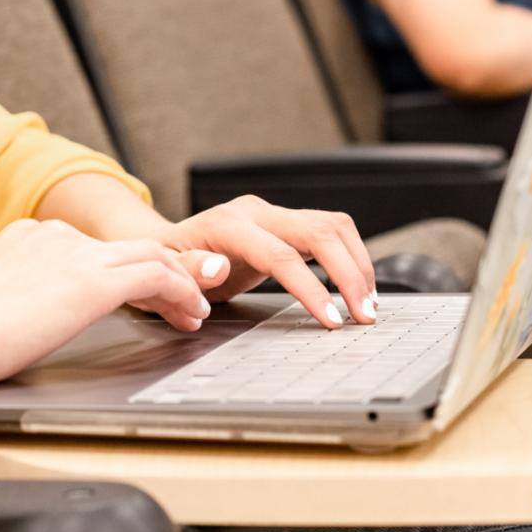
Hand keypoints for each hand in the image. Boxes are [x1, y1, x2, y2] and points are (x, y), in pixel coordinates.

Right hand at [0, 218, 210, 386]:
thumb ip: (7, 300)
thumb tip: (6, 322)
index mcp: (29, 237)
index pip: (92, 249)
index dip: (122, 269)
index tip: (135, 293)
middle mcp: (57, 236)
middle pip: (129, 246)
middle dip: (165, 270)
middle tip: (185, 298)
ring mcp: (77, 254)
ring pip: (152, 255)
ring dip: (181, 282)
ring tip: (195, 310)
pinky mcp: (93, 281)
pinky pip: (158, 275)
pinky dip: (182, 291)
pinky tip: (191, 315)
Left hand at [158, 195, 377, 329]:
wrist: (168, 245)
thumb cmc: (167, 263)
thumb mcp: (164, 274)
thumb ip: (187, 271)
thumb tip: (217, 268)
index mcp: (227, 225)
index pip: (280, 254)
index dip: (310, 288)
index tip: (331, 319)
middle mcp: (256, 212)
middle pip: (319, 231)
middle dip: (349, 274)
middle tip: (363, 315)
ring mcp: (274, 214)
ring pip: (333, 225)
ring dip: (358, 263)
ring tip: (367, 304)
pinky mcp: (288, 223)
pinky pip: (330, 231)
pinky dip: (351, 257)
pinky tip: (357, 286)